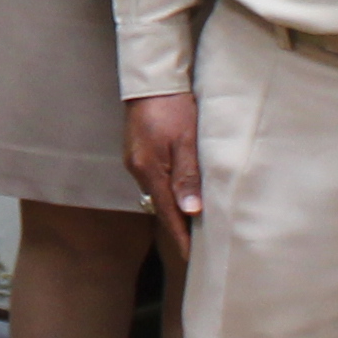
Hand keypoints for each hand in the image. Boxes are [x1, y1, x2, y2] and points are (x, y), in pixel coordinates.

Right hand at [122, 92, 201, 271]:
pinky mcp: (139, 153)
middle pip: (161, 206)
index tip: (192, 258)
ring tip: (196, 221)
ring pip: (159, 192)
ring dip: (175, 206)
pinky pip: (156, 179)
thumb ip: (188, 175)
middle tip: (200, 244)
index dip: (180, 236)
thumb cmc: (173, 106)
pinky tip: (184, 191)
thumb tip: (191, 210)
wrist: (152, 80)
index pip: (167, 213)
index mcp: (148, 169)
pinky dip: (171, 189)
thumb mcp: (186, 140)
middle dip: (179, 225)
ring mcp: (136, 161)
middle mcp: (138, 169)